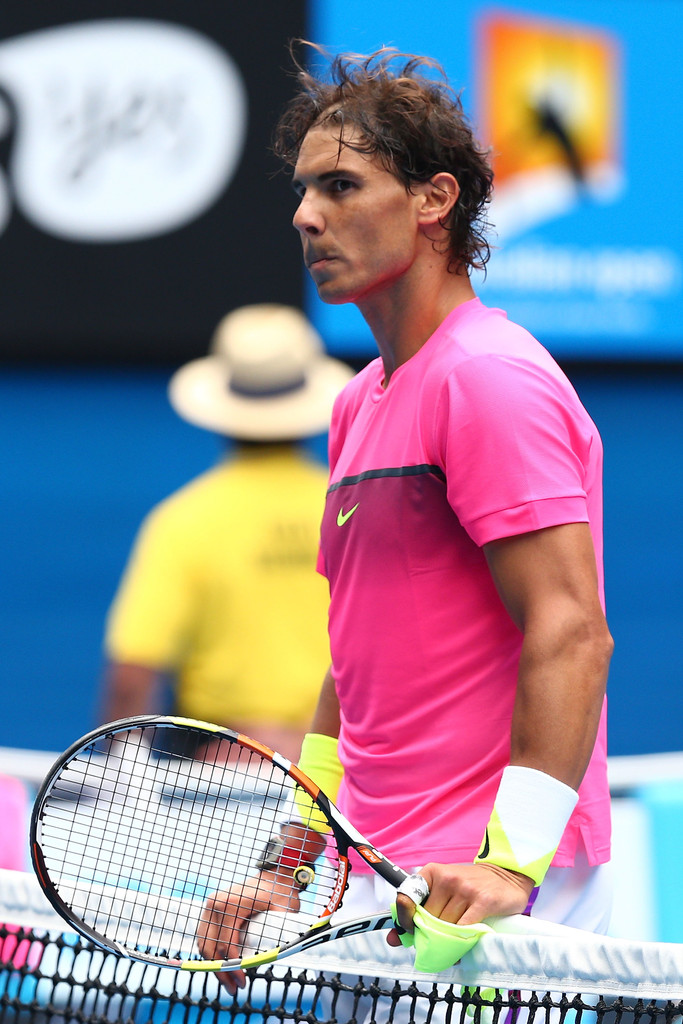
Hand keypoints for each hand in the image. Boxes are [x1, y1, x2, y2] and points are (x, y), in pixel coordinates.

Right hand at [197, 870, 301, 993]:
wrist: (274, 875)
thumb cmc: (280, 892)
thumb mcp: (283, 912)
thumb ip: (278, 933)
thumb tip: (273, 960)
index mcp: (230, 904)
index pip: (226, 945)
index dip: (233, 968)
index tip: (242, 983)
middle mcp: (215, 904)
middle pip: (211, 948)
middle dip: (221, 972)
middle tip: (234, 989)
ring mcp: (210, 905)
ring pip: (204, 944)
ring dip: (213, 965)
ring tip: (228, 982)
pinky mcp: (211, 909)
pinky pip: (205, 936)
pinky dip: (211, 953)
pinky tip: (222, 966)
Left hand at [387, 862, 533, 943]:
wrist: (506, 875)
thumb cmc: (471, 885)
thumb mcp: (444, 890)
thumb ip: (420, 911)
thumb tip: (394, 939)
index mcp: (433, 872)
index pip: (407, 896)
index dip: (404, 918)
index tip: (408, 930)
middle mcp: (447, 878)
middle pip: (428, 917)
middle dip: (429, 932)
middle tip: (436, 939)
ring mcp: (466, 889)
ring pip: (445, 926)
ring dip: (446, 939)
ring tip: (451, 942)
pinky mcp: (483, 901)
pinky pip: (464, 930)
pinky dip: (459, 943)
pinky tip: (460, 947)